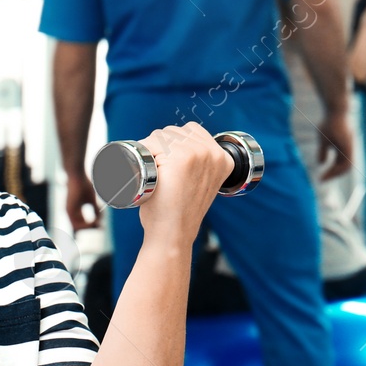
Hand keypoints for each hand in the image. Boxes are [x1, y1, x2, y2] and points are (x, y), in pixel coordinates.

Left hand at [65, 171, 101, 229]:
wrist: (76, 175)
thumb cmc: (84, 184)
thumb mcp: (92, 199)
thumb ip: (95, 209)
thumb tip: (99, 220)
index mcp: (74, 210)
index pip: (81, 223)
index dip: (90, 225)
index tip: (100, 224)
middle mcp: (69, 212)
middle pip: (79, 227)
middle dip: (90, 228)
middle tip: (101, 226)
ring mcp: (68, 211)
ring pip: (77, 227)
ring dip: (88, 227)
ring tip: (98, 223)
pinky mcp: (69, 210)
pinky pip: (76, 224)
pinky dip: (85, 225)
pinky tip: (93, 221)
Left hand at [135, 124, 235, 250]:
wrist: (173, 235)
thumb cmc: (180, 211)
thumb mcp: (201, 183)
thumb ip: (201, 163)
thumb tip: (183, 140)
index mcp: (223, 158)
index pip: (191, 130)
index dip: (173, 144)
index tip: (169, 166)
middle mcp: (213, 153)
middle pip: (173, 131)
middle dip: (159, 147)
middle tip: (160, 175)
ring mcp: (197, 154)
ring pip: (159, 136)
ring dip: (150, 151)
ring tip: (156, 176)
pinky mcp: (181, 159)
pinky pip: (150, 144)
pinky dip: (142, 155)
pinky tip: (149, 174)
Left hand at [316, 111, 354, 179]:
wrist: (337, 109)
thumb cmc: (329, 123)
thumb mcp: (322, 138)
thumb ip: (322, 151)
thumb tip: (321, 163)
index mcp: (346, 148)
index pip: (343, 167)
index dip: (333, 174)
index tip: (321, 178)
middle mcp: (349, 148)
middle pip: (345, 167)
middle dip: (334, 174)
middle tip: (322, 179)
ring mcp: (348, 146)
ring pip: (343, 162)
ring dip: (335, 169)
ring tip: (324, 174)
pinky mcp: (345, 143)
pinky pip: (341, 157)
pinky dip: (335, 162)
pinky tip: (325, 163)